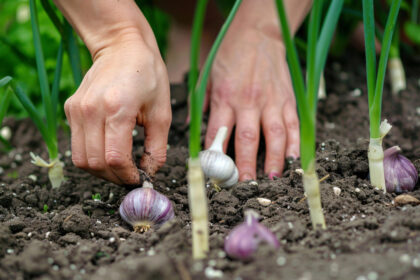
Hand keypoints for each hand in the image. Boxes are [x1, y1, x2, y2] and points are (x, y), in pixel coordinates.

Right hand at [64, 36, 170, 184]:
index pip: (114, 159)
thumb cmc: (148, 76)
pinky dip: (92, 156)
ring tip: (120, 167)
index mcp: (117, 109)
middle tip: (130, 176)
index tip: (139, 178)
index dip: (127, 175)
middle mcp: (91, 110)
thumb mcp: (162, 112)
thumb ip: (157, 148)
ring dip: (100, 171)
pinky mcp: (70, 109)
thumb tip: (150, 174)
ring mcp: (77, 110)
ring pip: (81, 159)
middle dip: (114, 177)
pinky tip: (109, 149)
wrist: (122, 47)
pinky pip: (77, 145)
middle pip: (95, 164)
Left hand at [204, 26, 299, 180]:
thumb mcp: (207, 76)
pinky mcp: (287, 99)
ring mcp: (271, 101)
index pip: (218, 132)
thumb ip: (200, 104)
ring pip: (274, 135)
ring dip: (274, 159)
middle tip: (245, 185)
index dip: (215, 155)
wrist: (259, 33)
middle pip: (247, 139)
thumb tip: (189, 128)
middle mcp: (248, 101)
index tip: (213, 174)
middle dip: (246, 165)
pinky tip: (294, 159)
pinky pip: (292, 125)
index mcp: (225, 97)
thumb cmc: (230, 54)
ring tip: (273, 178)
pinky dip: (294, 143)